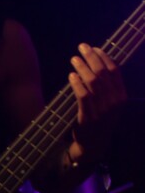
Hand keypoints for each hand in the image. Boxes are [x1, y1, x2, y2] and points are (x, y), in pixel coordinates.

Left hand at [68, 43, 126, 162]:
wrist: (94, 145)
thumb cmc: (100, 119)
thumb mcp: (109, 103)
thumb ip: (107, 86)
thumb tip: (97, 61)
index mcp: (121, 97)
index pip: (115, 71)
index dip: (104, 57)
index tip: (95, 48)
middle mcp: (114, 102)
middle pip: (103, 73)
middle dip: (92, 57)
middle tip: (82, 47)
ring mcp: (102, 110)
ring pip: (92, 82)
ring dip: (82, 67)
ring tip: (74, 59)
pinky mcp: (88, 116)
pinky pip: (83, 95)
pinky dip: (76, 83)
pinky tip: (71, 75)